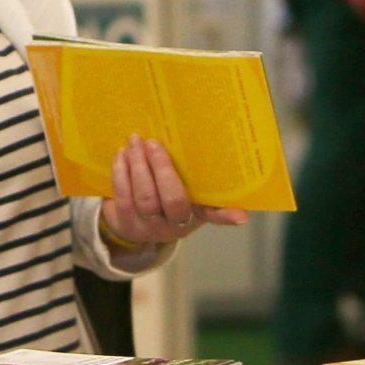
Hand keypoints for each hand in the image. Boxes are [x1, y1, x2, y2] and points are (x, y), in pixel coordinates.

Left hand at [103, 135, 247, 247]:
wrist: (130, 221)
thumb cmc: (161, 195)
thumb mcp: (180, 188)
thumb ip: (188, 172)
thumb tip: (197, 136)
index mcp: (196, 212)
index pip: (215, 214)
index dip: (228, 215)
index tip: (242, 215)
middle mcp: (177, 224)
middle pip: (174, 200)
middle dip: (162, 169)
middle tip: (154, 143)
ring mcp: (151, 227)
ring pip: (145, 198)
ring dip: (138, 166)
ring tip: (135, 141)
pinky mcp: (127, 224)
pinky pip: (124, 197)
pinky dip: (122, 173)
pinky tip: (122, 155)